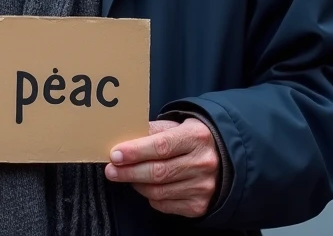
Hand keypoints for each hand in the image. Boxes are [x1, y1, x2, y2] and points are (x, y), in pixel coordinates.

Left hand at [105, 119, 219, 218]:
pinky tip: (147, 186)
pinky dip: (150, 196)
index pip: (161, 146)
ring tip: (127, 176)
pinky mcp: (198, 205)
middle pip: (158, 172)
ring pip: (158, 191)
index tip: (115, 154)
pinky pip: (163, 204)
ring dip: (137, 184)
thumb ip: (151, 131)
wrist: (222, 159)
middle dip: (129, 172)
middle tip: (111, 170)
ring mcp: (202, 187)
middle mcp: (203, 163)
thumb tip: (122, 142)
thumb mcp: (176, 126)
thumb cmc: (191, 139)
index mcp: (197, 137)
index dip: (135, 152)